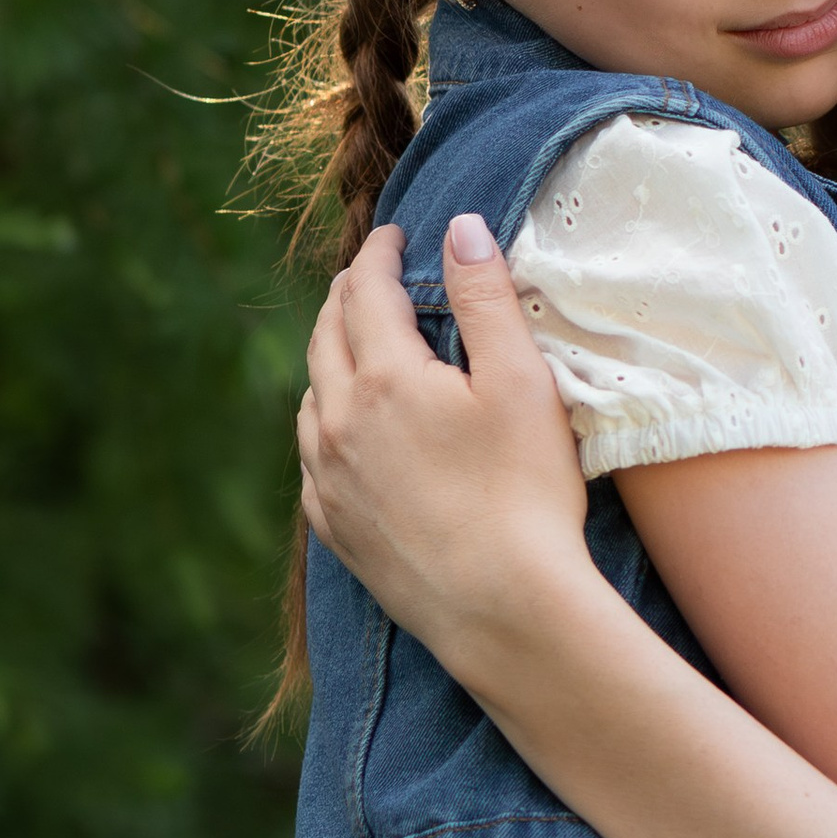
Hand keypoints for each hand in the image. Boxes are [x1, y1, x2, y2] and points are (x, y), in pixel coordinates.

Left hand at [300, 216, 595, 673]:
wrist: (502, 609)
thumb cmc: (525, 492)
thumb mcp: (520, 381)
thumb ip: (486, 297)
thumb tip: (461, 228)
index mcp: (384, 377)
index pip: (366, 289)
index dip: (379, 253)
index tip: (394, 233)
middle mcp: (338, 421)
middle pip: (326, 335)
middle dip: (348, 295)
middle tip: (372, 275)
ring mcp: (327, 478)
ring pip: (311, 396)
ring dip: (331, 357)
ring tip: (359, 345)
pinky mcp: (332, 526)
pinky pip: (312, 456)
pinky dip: (326, 422)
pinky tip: (348, 430)